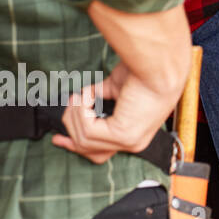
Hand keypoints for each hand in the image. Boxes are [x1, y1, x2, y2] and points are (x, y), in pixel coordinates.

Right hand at [52, 64, 177, 164]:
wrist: (159, 65)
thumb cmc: (145, 70)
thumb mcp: (117, 88)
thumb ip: (100, 98)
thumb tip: (81, 101)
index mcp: (136, 134)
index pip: (101, 153)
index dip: (78, 147)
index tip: (59, 139)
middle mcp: (134, 143)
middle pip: (88, 149)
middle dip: (71, 128)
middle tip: (68, 107)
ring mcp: (129, 142)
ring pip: (83, 138)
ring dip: (77, 114)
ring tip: (82, 96)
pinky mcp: (124, 135)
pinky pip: (87, 130)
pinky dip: (82, 110)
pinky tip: (88, 96)